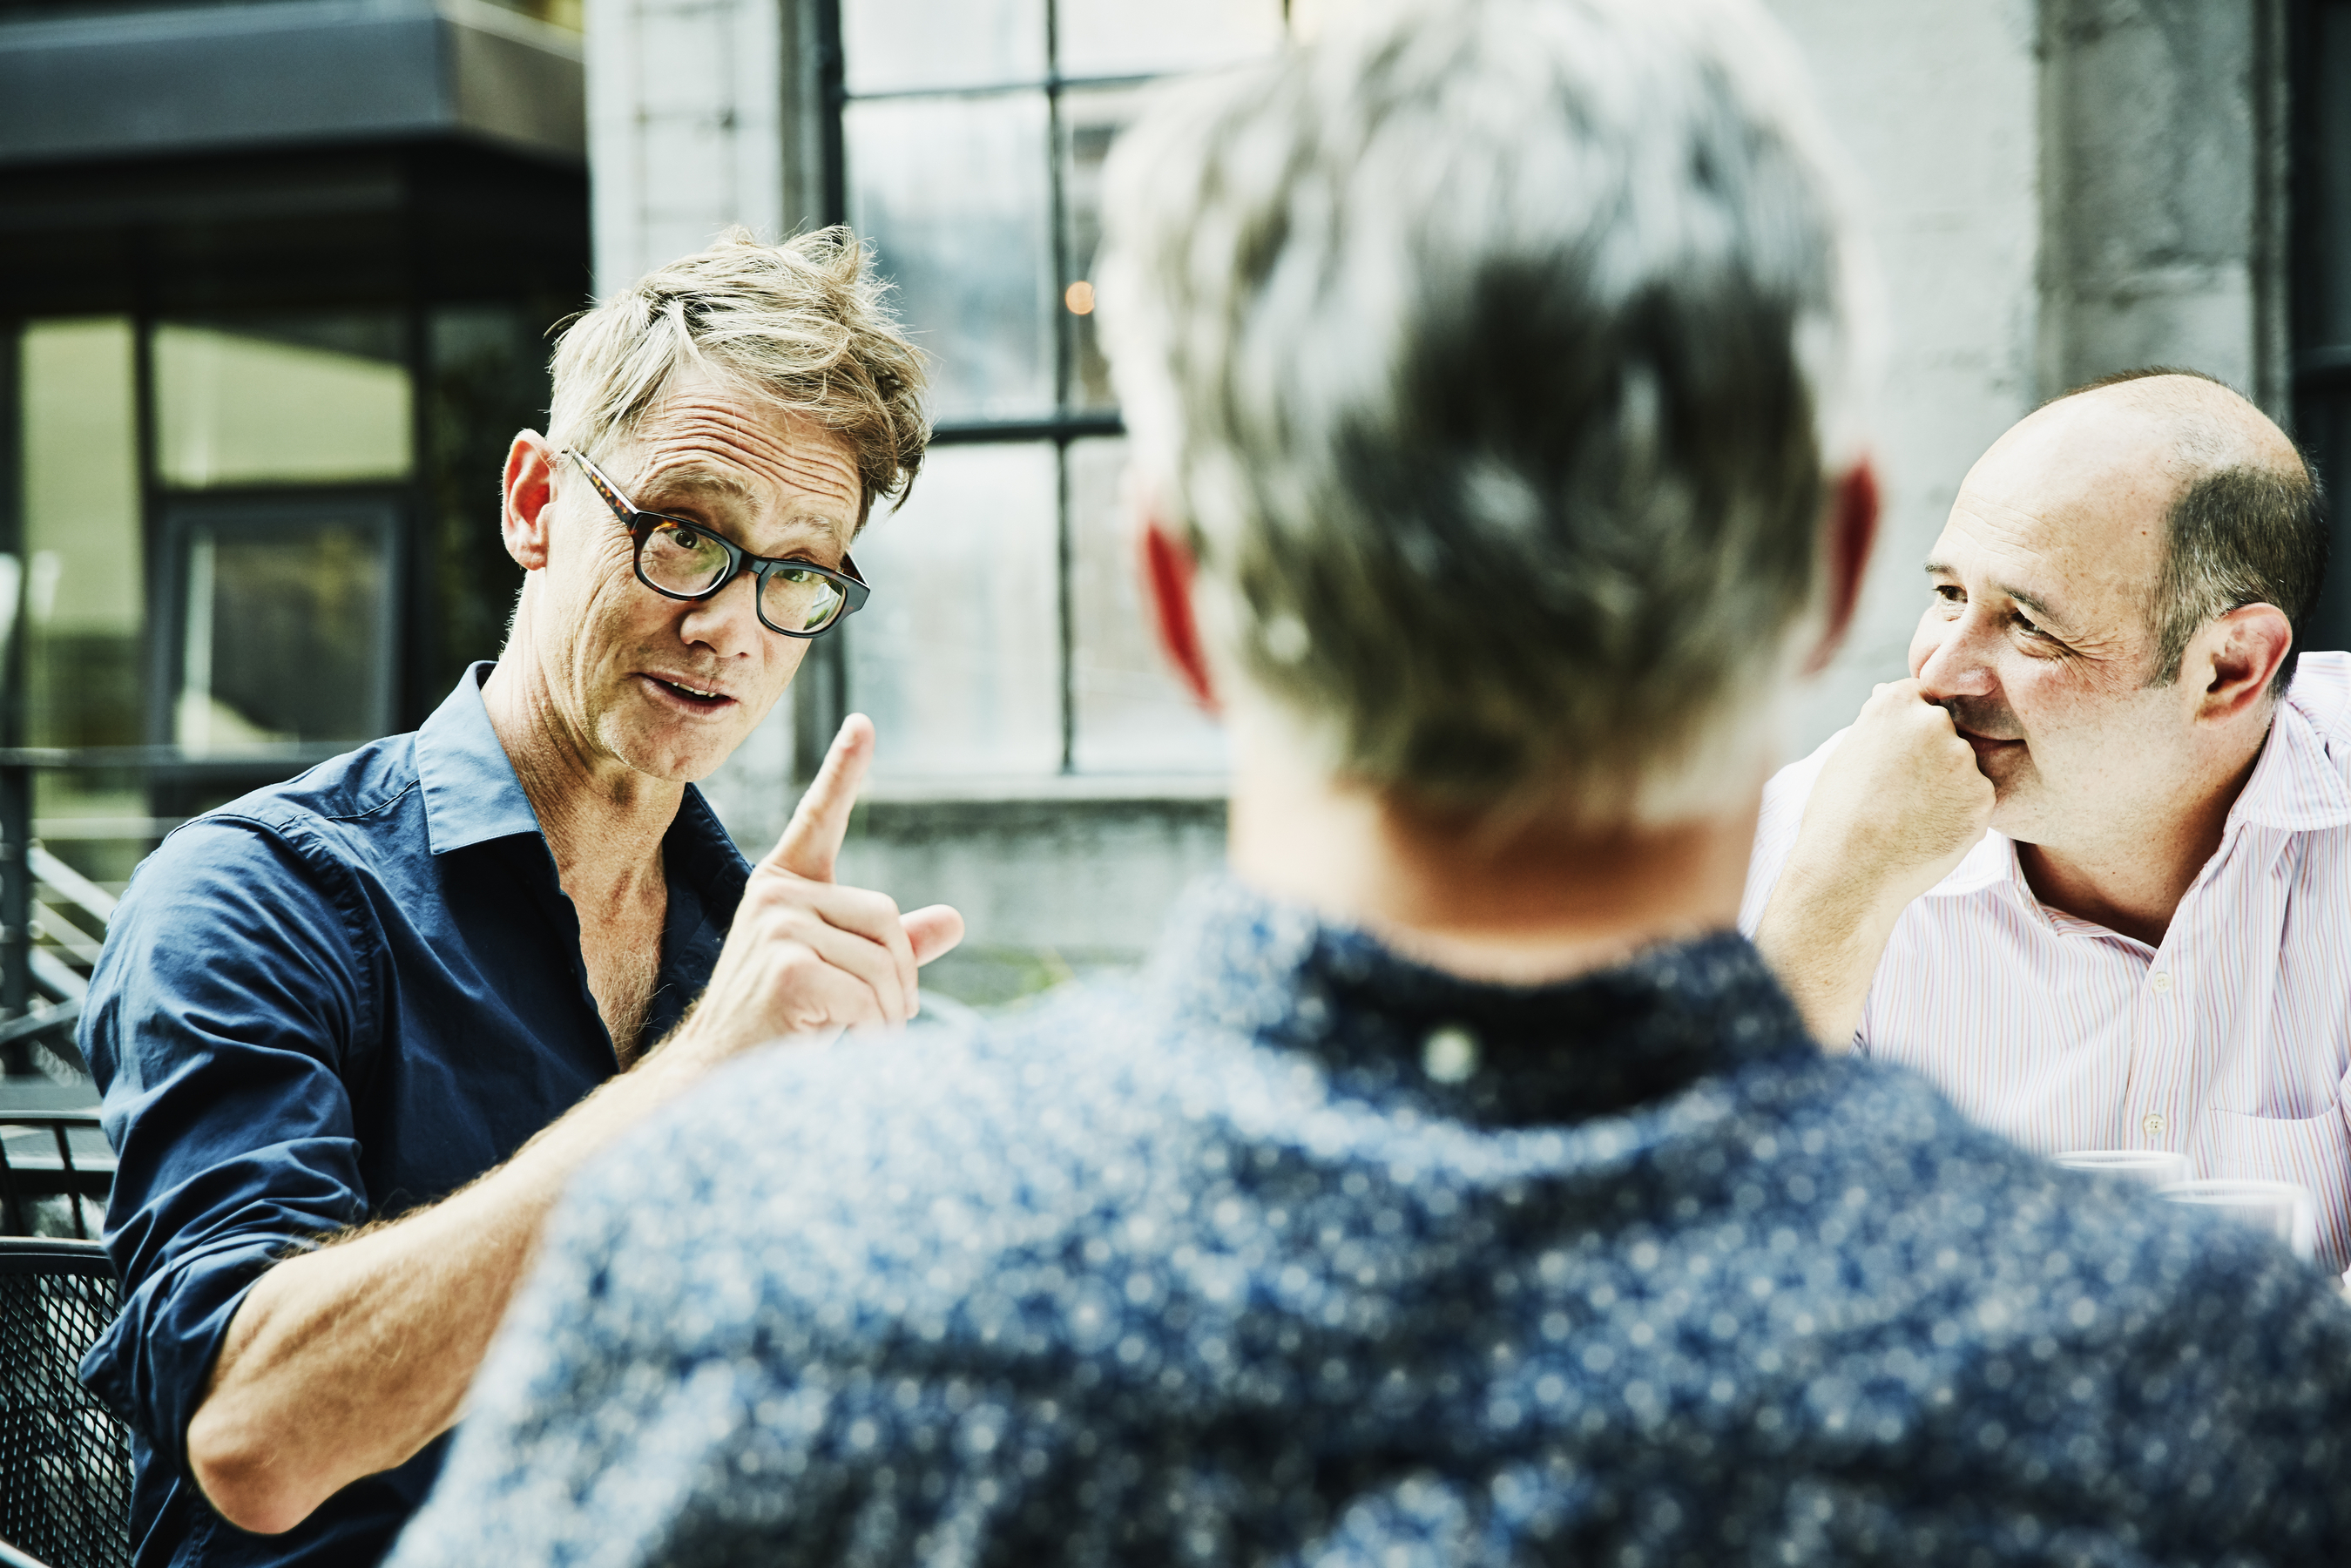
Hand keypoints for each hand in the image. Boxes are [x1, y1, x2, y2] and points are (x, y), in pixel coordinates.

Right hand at [668, 715, 964, 1060]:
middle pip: (886, 920)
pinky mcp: (787, 969)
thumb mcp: (842, 975)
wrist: (717, 1081)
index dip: (843, 770)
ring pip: (884, 964)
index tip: (863, 724)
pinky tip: (841, 1047)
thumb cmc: (781, 1025)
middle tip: (879, 1020)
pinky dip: (874, 1034)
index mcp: (784, 886)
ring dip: (888, 1016)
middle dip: (898, 981)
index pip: (820, 819)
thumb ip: (895, 947)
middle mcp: (776, 895)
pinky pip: (869, 998)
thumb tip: (956, 920)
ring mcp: (777, 927)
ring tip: (855, 1039)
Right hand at [1754, 680, 1992, 1047]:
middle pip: (1946, 730)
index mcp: (1895, 703)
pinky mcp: (1982, 798)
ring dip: (1946, 786)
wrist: (1849, 872)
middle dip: (1931, 755)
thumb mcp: (1847, 752)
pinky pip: (1976, 800)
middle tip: (1898, 793)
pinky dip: (1958, 814)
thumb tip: (1889, 692)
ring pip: (1964, 767)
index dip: (1907, 729)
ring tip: (1908, 817)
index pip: (1919, 697)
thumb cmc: (1836, 815)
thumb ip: (1879, 721)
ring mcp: (1963, 760)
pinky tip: (1925, 831)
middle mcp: (1934, 722)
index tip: (1894, 756)